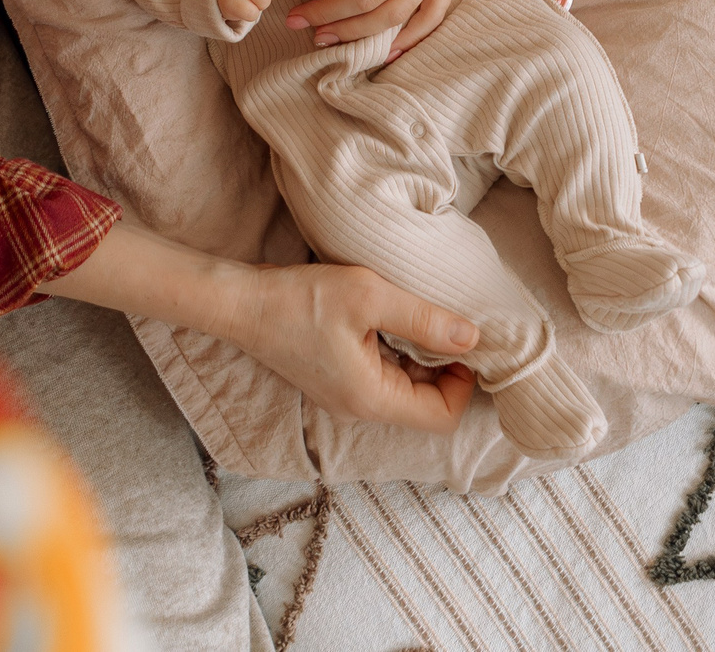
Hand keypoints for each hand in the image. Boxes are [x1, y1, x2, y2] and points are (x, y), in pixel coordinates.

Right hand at [230, 261, 479, 431]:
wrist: (241, 302)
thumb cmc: (301, 299)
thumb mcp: (370, 298)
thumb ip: (425, 320)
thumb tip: (473, 337)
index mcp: (372, 399)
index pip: (442, 416)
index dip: (463, 381)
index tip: (461, 339)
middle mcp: (360, 408)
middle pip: (426, 405)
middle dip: (445, 368)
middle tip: (445, 322)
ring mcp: (346, 396)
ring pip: (404, 389)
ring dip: (420, 357)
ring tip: (418, 315)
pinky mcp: (336, 379)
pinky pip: (382, 376)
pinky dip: (397, 352)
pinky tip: (390, 318)